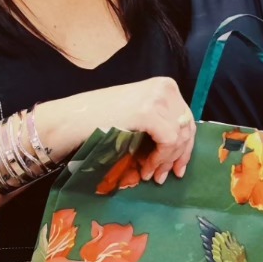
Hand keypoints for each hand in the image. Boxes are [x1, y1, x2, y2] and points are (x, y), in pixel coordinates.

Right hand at [40, 77, 194, 183]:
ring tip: (149, 174)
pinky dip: (159, 158)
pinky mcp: (149, 112)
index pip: (187, 119)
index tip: (177, 169)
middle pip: (187, 129)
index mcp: (165, 85)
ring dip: (165, 161)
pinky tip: (145, 168)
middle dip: (177, 157)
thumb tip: (179, 150)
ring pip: (179, 138)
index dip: (184, 147)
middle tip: (163, 176)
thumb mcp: (139, 114)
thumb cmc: (102, 118)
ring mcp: (158, 98)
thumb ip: (160, 123)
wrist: (76, 118)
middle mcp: (165, 88)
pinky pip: (168, 141)